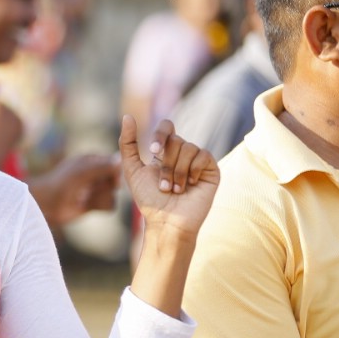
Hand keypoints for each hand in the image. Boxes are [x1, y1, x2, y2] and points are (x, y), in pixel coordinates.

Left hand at [43, 153, 119, 224]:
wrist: (46, 204)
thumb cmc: (61, 183)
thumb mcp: (83, 172)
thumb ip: (103, 166)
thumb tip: (120, 159)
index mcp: (94, 160)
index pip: (116, 165)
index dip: (115, 173)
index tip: (111, 180)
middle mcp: (97, 174)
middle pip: (116, 181)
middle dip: (105, 187)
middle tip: (89, 188)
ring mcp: (96, 189)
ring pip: (114, 194)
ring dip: (100, 198)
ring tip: (84, 197)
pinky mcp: (95, 204)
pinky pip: (111, 206)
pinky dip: (100, 206)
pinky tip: (85, 205)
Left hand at [119, 116, 218, 239]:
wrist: (167, 221)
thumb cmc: (149, 200)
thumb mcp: (132, 170)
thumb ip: (128, 144)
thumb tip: (127, 116)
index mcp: (165, 152)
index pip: (167, 127)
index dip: (160, 135)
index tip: (153, 151)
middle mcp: (182, 154)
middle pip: (175, 139)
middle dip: (166, 164)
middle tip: (164, 185)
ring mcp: (198, 161)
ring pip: (188, 147)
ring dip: (177, 172)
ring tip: (175, 190)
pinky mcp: (211, 170)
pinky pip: (203, 155)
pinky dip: (192, 170)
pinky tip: (190, 186)